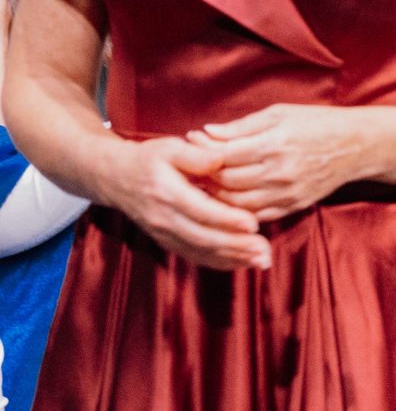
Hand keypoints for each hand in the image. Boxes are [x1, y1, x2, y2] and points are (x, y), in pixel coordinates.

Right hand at [101, 134, 272, 270]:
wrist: (116, 178)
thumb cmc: (149, 159)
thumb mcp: (169, 147)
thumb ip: (195, 153)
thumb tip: (219, 159)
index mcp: (166, 193)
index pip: (199, 210)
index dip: (226, 219)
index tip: (253, 224)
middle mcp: (163, 218)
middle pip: (202, 237)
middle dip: (235, 246)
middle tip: (264, 250)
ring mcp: (163, 233)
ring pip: (200, 251)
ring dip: (232, 259)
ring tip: (262, 261)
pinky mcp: (166, 241)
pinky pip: (194, 256)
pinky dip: (219, 262)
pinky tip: (243, 263)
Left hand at [188, 104, 376, 220]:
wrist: (358, 146)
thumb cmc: (319, 123)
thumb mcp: (281, 113)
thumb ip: (242, 126)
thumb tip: (206, 132)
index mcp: (274, 144)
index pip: (223, 154)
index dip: (201, 150)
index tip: (189, 143)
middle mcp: (279, 172)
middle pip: (226, 181)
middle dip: (205, 174)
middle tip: (191, 166)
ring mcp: (286, 193)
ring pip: (236, 203)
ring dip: (216, 196)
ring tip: (205, 183)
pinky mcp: (293, 207)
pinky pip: (255, 215)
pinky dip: (237, 210)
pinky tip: (228, 199)